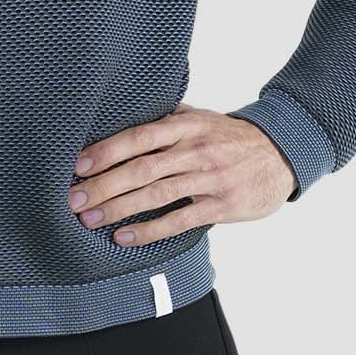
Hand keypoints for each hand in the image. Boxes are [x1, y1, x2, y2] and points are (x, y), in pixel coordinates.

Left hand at [66, 102, 295, 244]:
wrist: (282, 153)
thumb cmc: (230, 137)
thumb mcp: (201, 118)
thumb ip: (165, 119)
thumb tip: (120, 117)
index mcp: (186, 126)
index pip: (139, 137)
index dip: (106, 151)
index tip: (77, 166)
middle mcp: (196, 150)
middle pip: (142, 168)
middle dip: (103, 185)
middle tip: (73, 200)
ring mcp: (210, 178)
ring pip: (157, 194)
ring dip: (119, 208)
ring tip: (90, 220)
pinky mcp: (223, 205)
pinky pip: (180, 219)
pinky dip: (150, 230)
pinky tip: (125, 237)